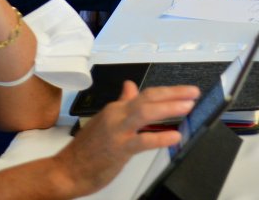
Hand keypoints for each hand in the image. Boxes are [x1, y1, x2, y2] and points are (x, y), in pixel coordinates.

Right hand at [57, 81, 199, 196]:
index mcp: (116, 109)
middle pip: (148, 98)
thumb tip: (131, 88)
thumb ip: (122, 104)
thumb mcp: (105, 121)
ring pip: (145, 113)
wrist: (65, 171)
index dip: (168, 91)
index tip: (186, 91)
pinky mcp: (117, 150)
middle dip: (173, 94)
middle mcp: (117, 116)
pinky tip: (174, 136)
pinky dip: (159, 138)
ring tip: (187, 107)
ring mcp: (117, 132)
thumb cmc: (86, 150)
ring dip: (168, 108)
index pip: (146, 94)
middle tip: (193, 93)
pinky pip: (141, 141)